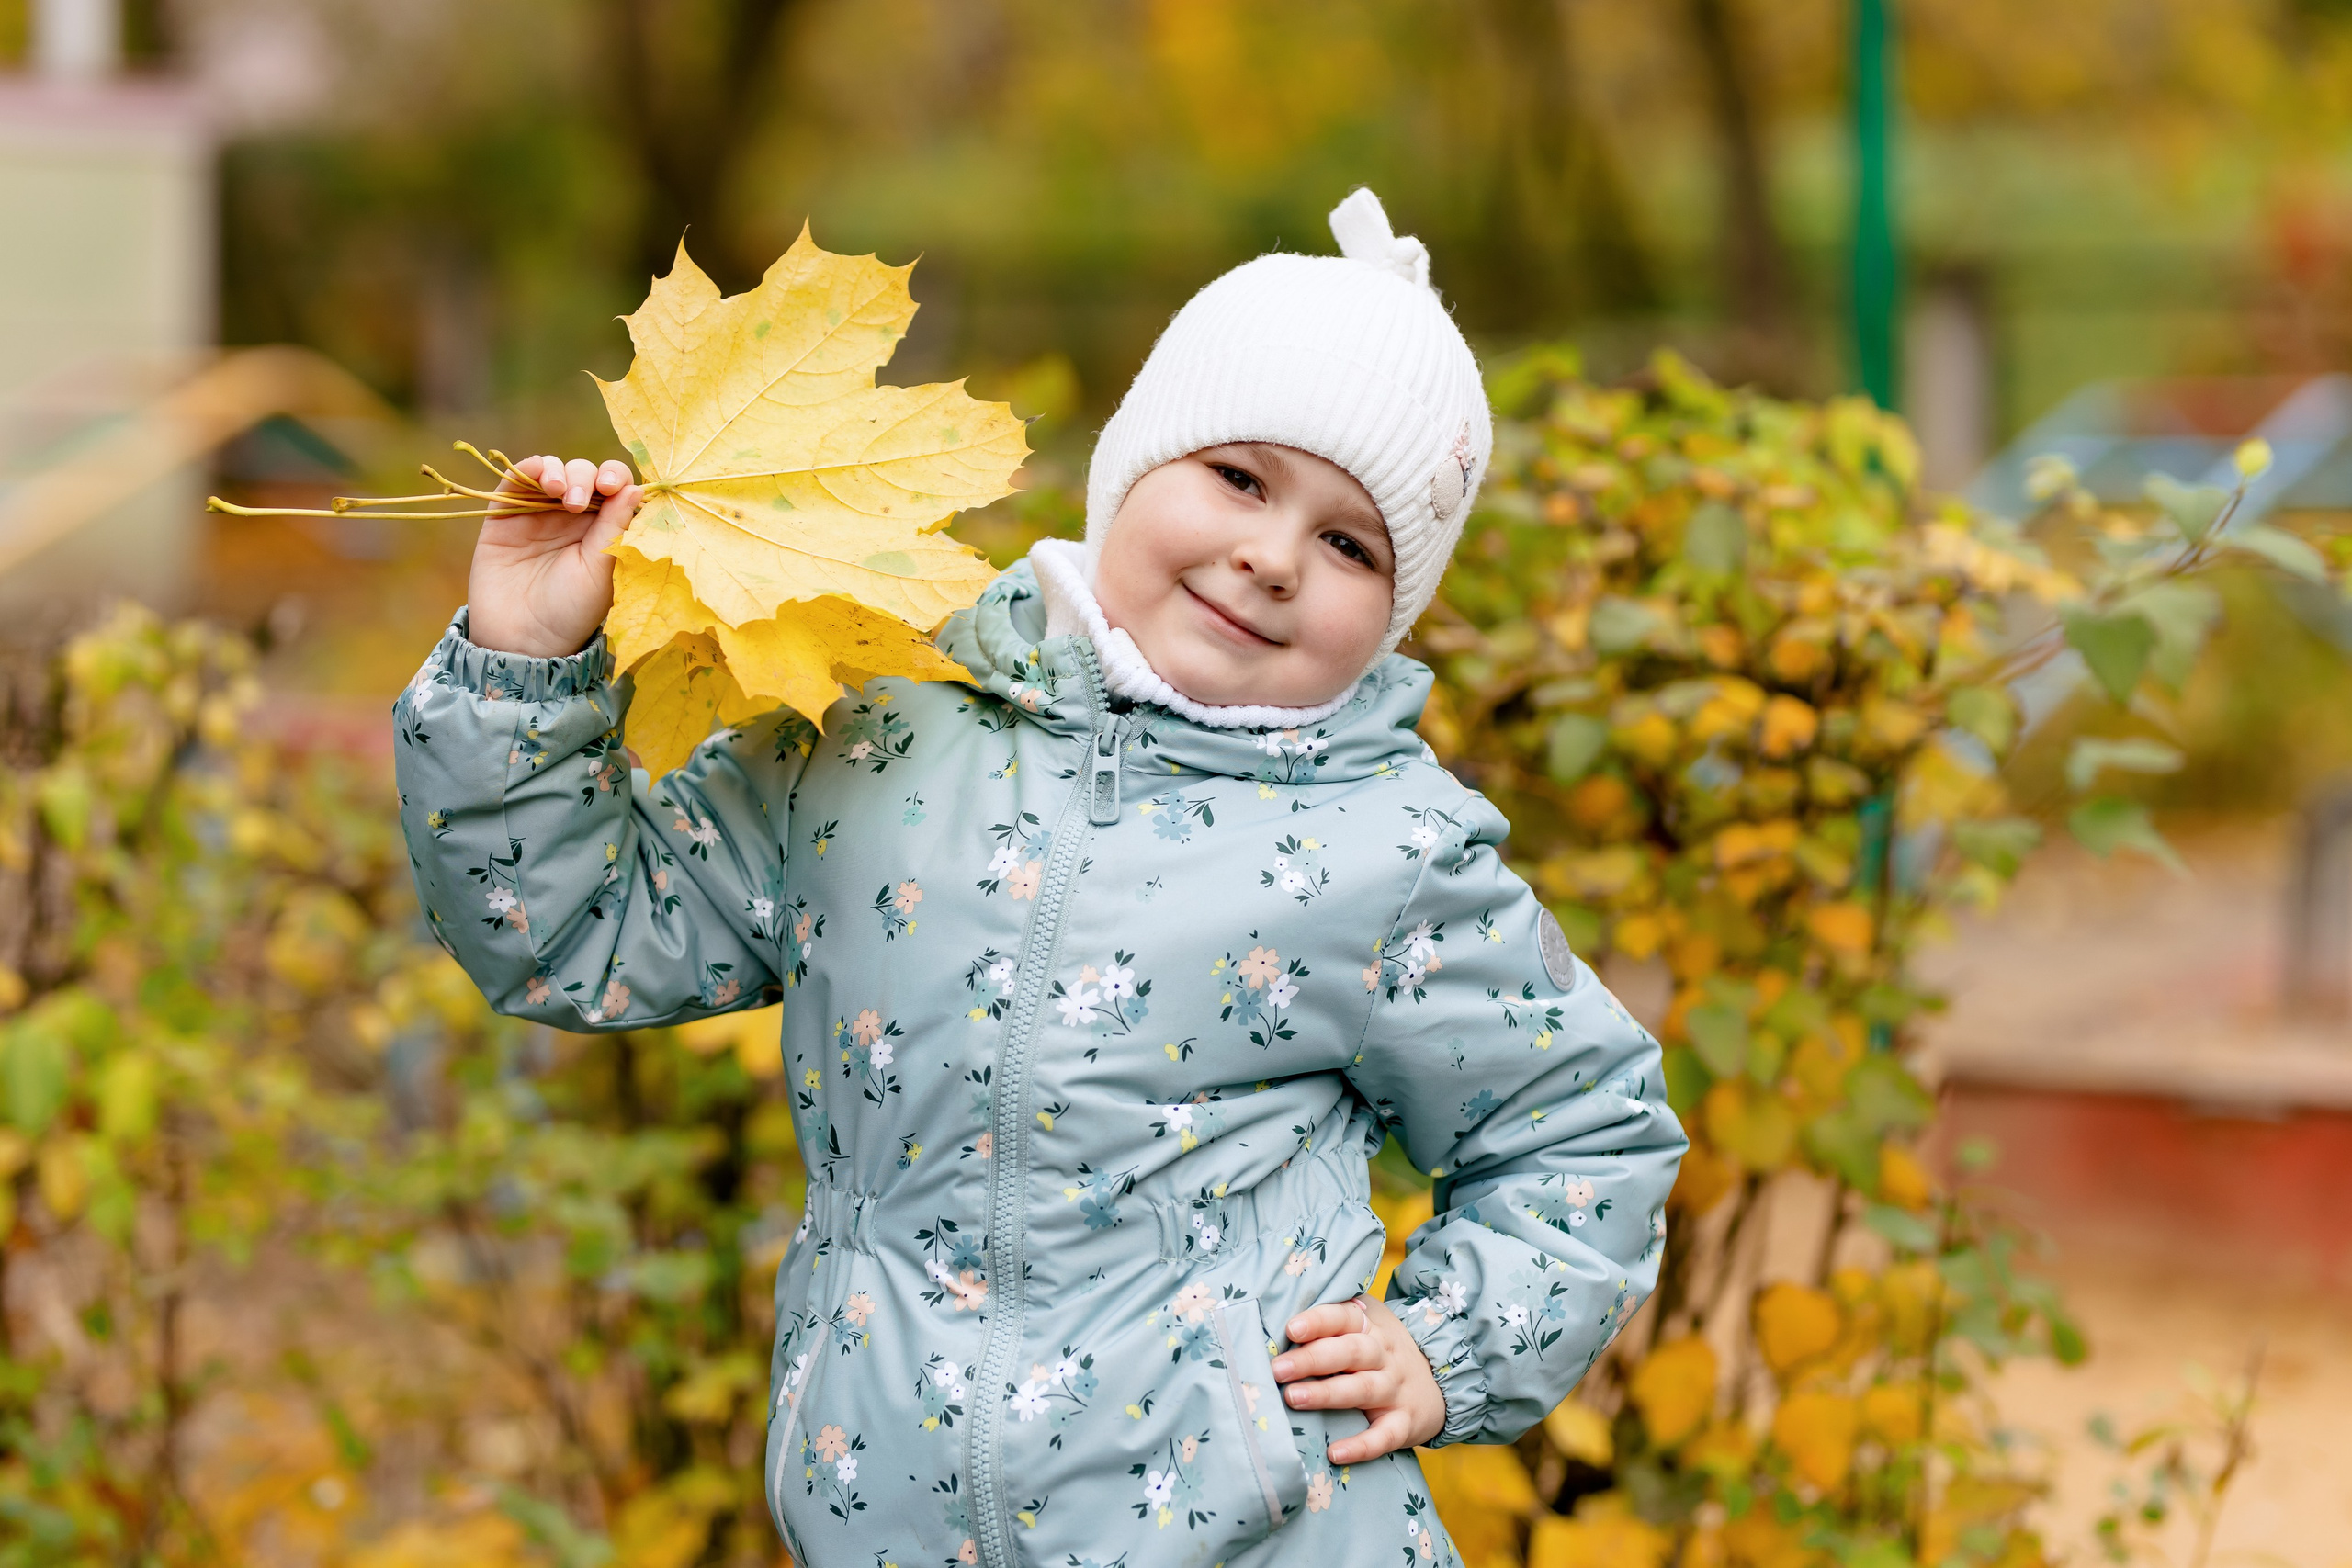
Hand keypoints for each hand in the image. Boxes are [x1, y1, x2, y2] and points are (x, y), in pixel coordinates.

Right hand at [465, 454, 642, 657]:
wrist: (520, 638)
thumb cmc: (569, 611)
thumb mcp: (599, 570)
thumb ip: (613, 528)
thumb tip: (635, 488)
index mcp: (603, 530)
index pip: (616, 489)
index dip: (616, 478)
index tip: (613, 487)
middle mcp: (573, 517)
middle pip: (586, 474)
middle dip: (585, 478)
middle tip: (577, 503)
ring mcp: (539, 513)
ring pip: (554, 470)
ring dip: (560, 471)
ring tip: (557, 491)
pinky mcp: (505, 514)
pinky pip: (517, 479)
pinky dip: (529, 467)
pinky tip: (538, 474)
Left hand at [1274, 1295, 1445, 1463]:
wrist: (1439, 1382)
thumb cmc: (1381, 1352)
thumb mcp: (1366, 1325)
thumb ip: (1331, 1324)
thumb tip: (1277, 1325)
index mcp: (1370, 1327)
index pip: (1344, 1317)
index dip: (1318, 1322)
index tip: (1291, 1329)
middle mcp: (1384, 1356)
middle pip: (1349, 1352)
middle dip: (1311, 1359)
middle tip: (1277, 1369)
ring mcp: (1395, 1390)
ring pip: (1361, 1389)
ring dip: (1326, 1394)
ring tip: (1293, 1398)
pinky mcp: (1403, 1424)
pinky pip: (1384, 1436)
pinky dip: (1361, 1446)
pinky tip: (1335, 1452)